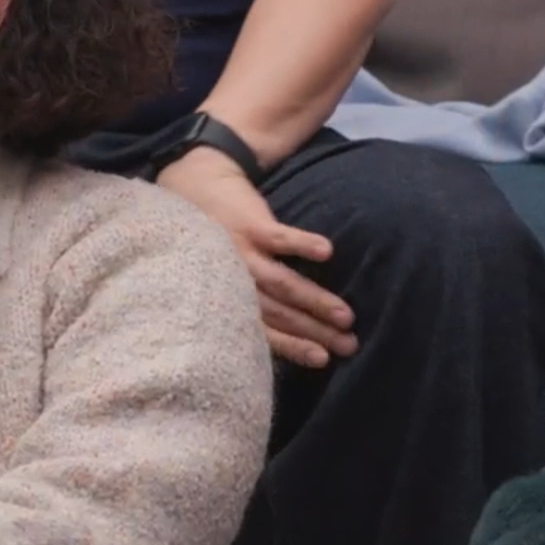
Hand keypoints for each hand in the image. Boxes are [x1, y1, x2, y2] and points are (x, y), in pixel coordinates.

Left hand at [156, 146, 356, 367]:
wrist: (194, 183)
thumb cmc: (212, 239)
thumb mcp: (220, 274)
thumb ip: (247, 301)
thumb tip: (267, 337)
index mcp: (226, 299)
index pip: (262, 332)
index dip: (293, 347)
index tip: (324, 361)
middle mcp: (233, 281)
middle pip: (278, 313)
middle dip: (315, 332)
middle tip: (350, 345)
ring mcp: (242, 253)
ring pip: (282, 284)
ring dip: (315, 301)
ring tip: (346, 316)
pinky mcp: (251, 225)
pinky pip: (278, 238)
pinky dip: (301, 245)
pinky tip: (327, 252)